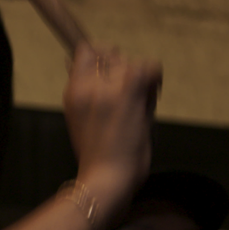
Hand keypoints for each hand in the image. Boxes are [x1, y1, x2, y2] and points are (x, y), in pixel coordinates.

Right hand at [63, 44, 162, 214]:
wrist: (104, 179)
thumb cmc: (98, 155)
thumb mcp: (80, 119)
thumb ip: (85, 92)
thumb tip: (78, 63)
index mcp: (73, 91)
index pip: (86, 50)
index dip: (102, 57)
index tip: (111, 74)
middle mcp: (87, 85)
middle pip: (111, 53)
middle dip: (123, 71)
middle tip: (128, 97)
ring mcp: (107, 87)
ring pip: (130, 61)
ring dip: (139, 80)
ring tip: (138, 105)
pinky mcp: (128, 92)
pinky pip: (149, 66)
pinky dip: (155, 79)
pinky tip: (152, 98)